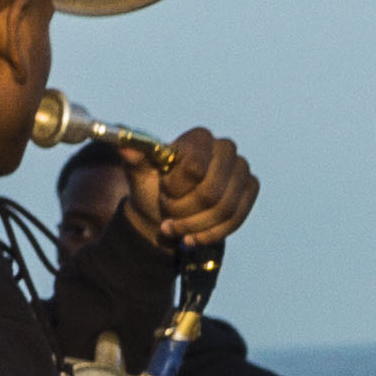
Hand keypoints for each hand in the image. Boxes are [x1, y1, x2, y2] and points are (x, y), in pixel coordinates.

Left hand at [128, 130, 257, 254]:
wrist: (166, 209)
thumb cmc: (152, 186)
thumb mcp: (138, 173)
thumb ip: (133, 159)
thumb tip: (124, 147)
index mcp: (199, 137)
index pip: (194, 168)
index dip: (175, 188)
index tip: (163, 191)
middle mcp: (225, 148)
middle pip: (211, 193)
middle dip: (184, 211)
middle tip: (167, 213)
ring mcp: (241, 169)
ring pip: (224, 209)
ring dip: (194, 226)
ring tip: (175, 228)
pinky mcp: (250, 190)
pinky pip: (236, 219)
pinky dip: (210, 234)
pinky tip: (191, 238)